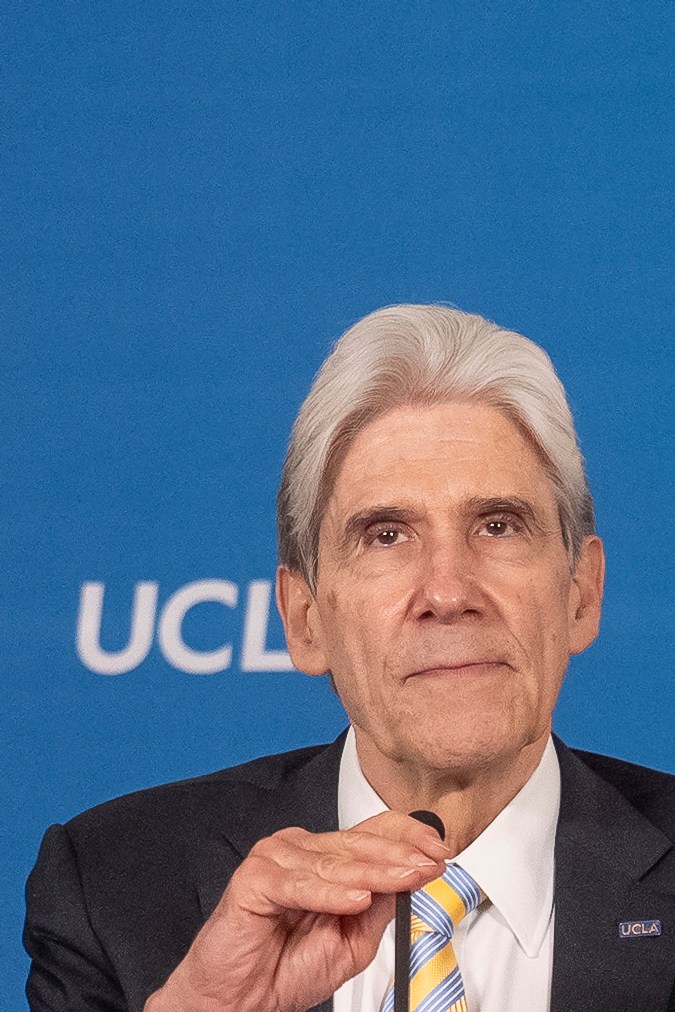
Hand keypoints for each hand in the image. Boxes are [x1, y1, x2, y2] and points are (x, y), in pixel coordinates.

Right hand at [145, 811, 449, 1011]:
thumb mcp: (352, 940)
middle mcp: (300, 849)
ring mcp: (274, 858)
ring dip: (374, 871)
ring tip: (406, 878)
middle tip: (429, 864)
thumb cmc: (286, 969)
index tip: (439, 850)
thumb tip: (411, 879)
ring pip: (333, 861)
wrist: (241, 1001)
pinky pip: (298, 883)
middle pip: (357, 842)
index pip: (371, 832)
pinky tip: (356, 897)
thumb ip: (378, 908)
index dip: (407, 836)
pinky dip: (329, 892)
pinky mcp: (253, 879)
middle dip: (400, 854)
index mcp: (323, 857)